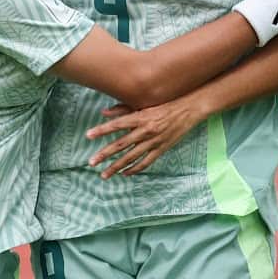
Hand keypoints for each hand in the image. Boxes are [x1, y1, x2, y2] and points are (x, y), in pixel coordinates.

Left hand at [86, 97, 205, 177]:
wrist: (188, 110)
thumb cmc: (165, 104)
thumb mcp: (144, 104)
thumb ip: (123, 109)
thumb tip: (103, 113)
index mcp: (140, 117)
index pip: (117, 124)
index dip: (102, 130)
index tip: (88, 135)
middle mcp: (146, 130)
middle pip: (121, 144)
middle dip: (104, 154)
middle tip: (91, 162)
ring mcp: (153, 141)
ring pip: (131, 157)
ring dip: (116, 167)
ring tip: (104, 174)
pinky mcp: (161, 149)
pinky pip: (145, 162)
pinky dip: (134, 169)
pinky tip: (124, 174)